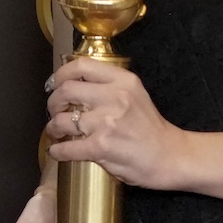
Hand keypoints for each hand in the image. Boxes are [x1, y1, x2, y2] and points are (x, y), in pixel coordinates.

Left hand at [45, 57, 189, 189]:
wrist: (170, 156)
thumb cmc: (150, 129)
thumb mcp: (135, 95)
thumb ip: (109, 87)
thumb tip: (72, 86)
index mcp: (123, 81)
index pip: (82, 66)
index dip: (61, 74)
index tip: (55, 84)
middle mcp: (115, 97)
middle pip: (66, 90)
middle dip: (53, 102)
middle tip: (54, 111)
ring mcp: (107, 122)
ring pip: (62, 120)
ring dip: (53, 128)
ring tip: (56, 133)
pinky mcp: (101, 147)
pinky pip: (66, 148)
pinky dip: (57, 151)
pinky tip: (58, 151)